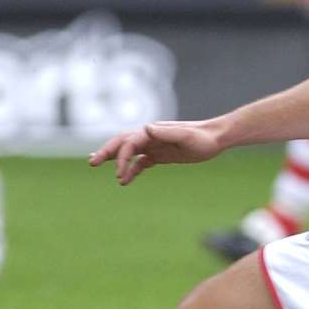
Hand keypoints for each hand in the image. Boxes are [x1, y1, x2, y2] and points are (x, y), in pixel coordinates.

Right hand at [88, 121, 221, 185]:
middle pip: (122, 143)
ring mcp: (154, 146)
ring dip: (116, 161)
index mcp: (153, 132)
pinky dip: (132, 170)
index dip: (122, 157)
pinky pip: (141, 162)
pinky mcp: (161, 154)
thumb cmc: (202, 138)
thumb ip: (166, 132)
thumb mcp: (186, 135)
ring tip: (104, 170)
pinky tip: (126, 180)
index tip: (119, 173)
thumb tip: (146, 127)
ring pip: (129, 153)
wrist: (216, 138)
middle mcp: (150, 137)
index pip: (130, 143)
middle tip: (92, 163)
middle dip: (106, 152)